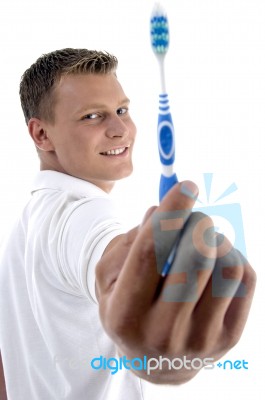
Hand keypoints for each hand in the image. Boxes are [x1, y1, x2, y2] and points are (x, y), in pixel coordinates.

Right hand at [96, 181, 255, 383]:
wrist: (155, 361)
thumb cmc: (128, 307)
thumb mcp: (109, 277)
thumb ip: (128, 242)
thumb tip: (162, 210)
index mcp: (125, 314)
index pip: (151, 251)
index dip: (171, 211)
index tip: (187, 186)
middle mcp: (163, 332)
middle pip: (196, 256)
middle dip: (198, 222)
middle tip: (193, 217)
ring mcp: (201, 339)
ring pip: (227, 265)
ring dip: (216, 239)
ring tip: (202, 242)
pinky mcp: (230, 338)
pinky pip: (245, 279)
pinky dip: (232, 256)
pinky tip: (215, 261)